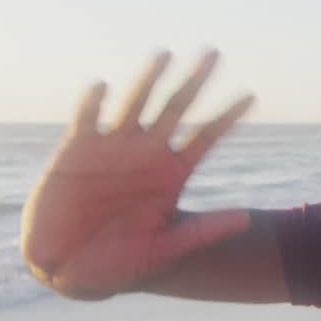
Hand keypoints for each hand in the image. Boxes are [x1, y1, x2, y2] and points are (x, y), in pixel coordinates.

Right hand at [20, 51, 253, 298]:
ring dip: (149, 79)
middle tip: (213, 53)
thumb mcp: (164, 249)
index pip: (207, 136)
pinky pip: (86, 119)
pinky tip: (103, 88)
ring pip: (136, 103)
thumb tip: (247, 220)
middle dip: (195, 81)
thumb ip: (203, 232)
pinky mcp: (76, 149)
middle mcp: (147, 152)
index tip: (250, 96)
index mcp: (172, 172)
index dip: (227, 116)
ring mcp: (113, 147)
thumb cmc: (121, 261)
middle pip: (177, 108)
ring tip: (165, 55)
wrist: (69, 267)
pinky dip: (94, 103)